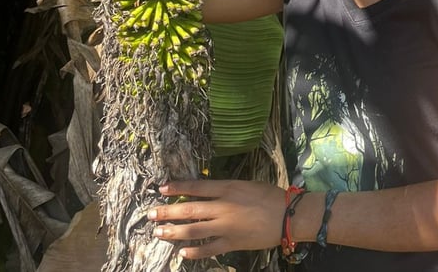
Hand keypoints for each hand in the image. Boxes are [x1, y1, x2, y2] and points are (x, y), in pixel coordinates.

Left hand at [148, 179, 285, 258]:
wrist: (287, 216)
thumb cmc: (269, 195)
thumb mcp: (247, 184)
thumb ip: (226, 190)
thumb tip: (207, 193)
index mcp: (228, 188)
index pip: (197, 187)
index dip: (178, 187)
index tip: (162, 188)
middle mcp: (223, 207)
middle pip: (190, 209)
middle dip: (168, 211)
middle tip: (150, 213)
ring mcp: (226, 227)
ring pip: (193, 230)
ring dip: (174, 231)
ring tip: (159, 232)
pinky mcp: (231, 243)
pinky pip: (208, 248)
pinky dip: (194, 251)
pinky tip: (182, 252)